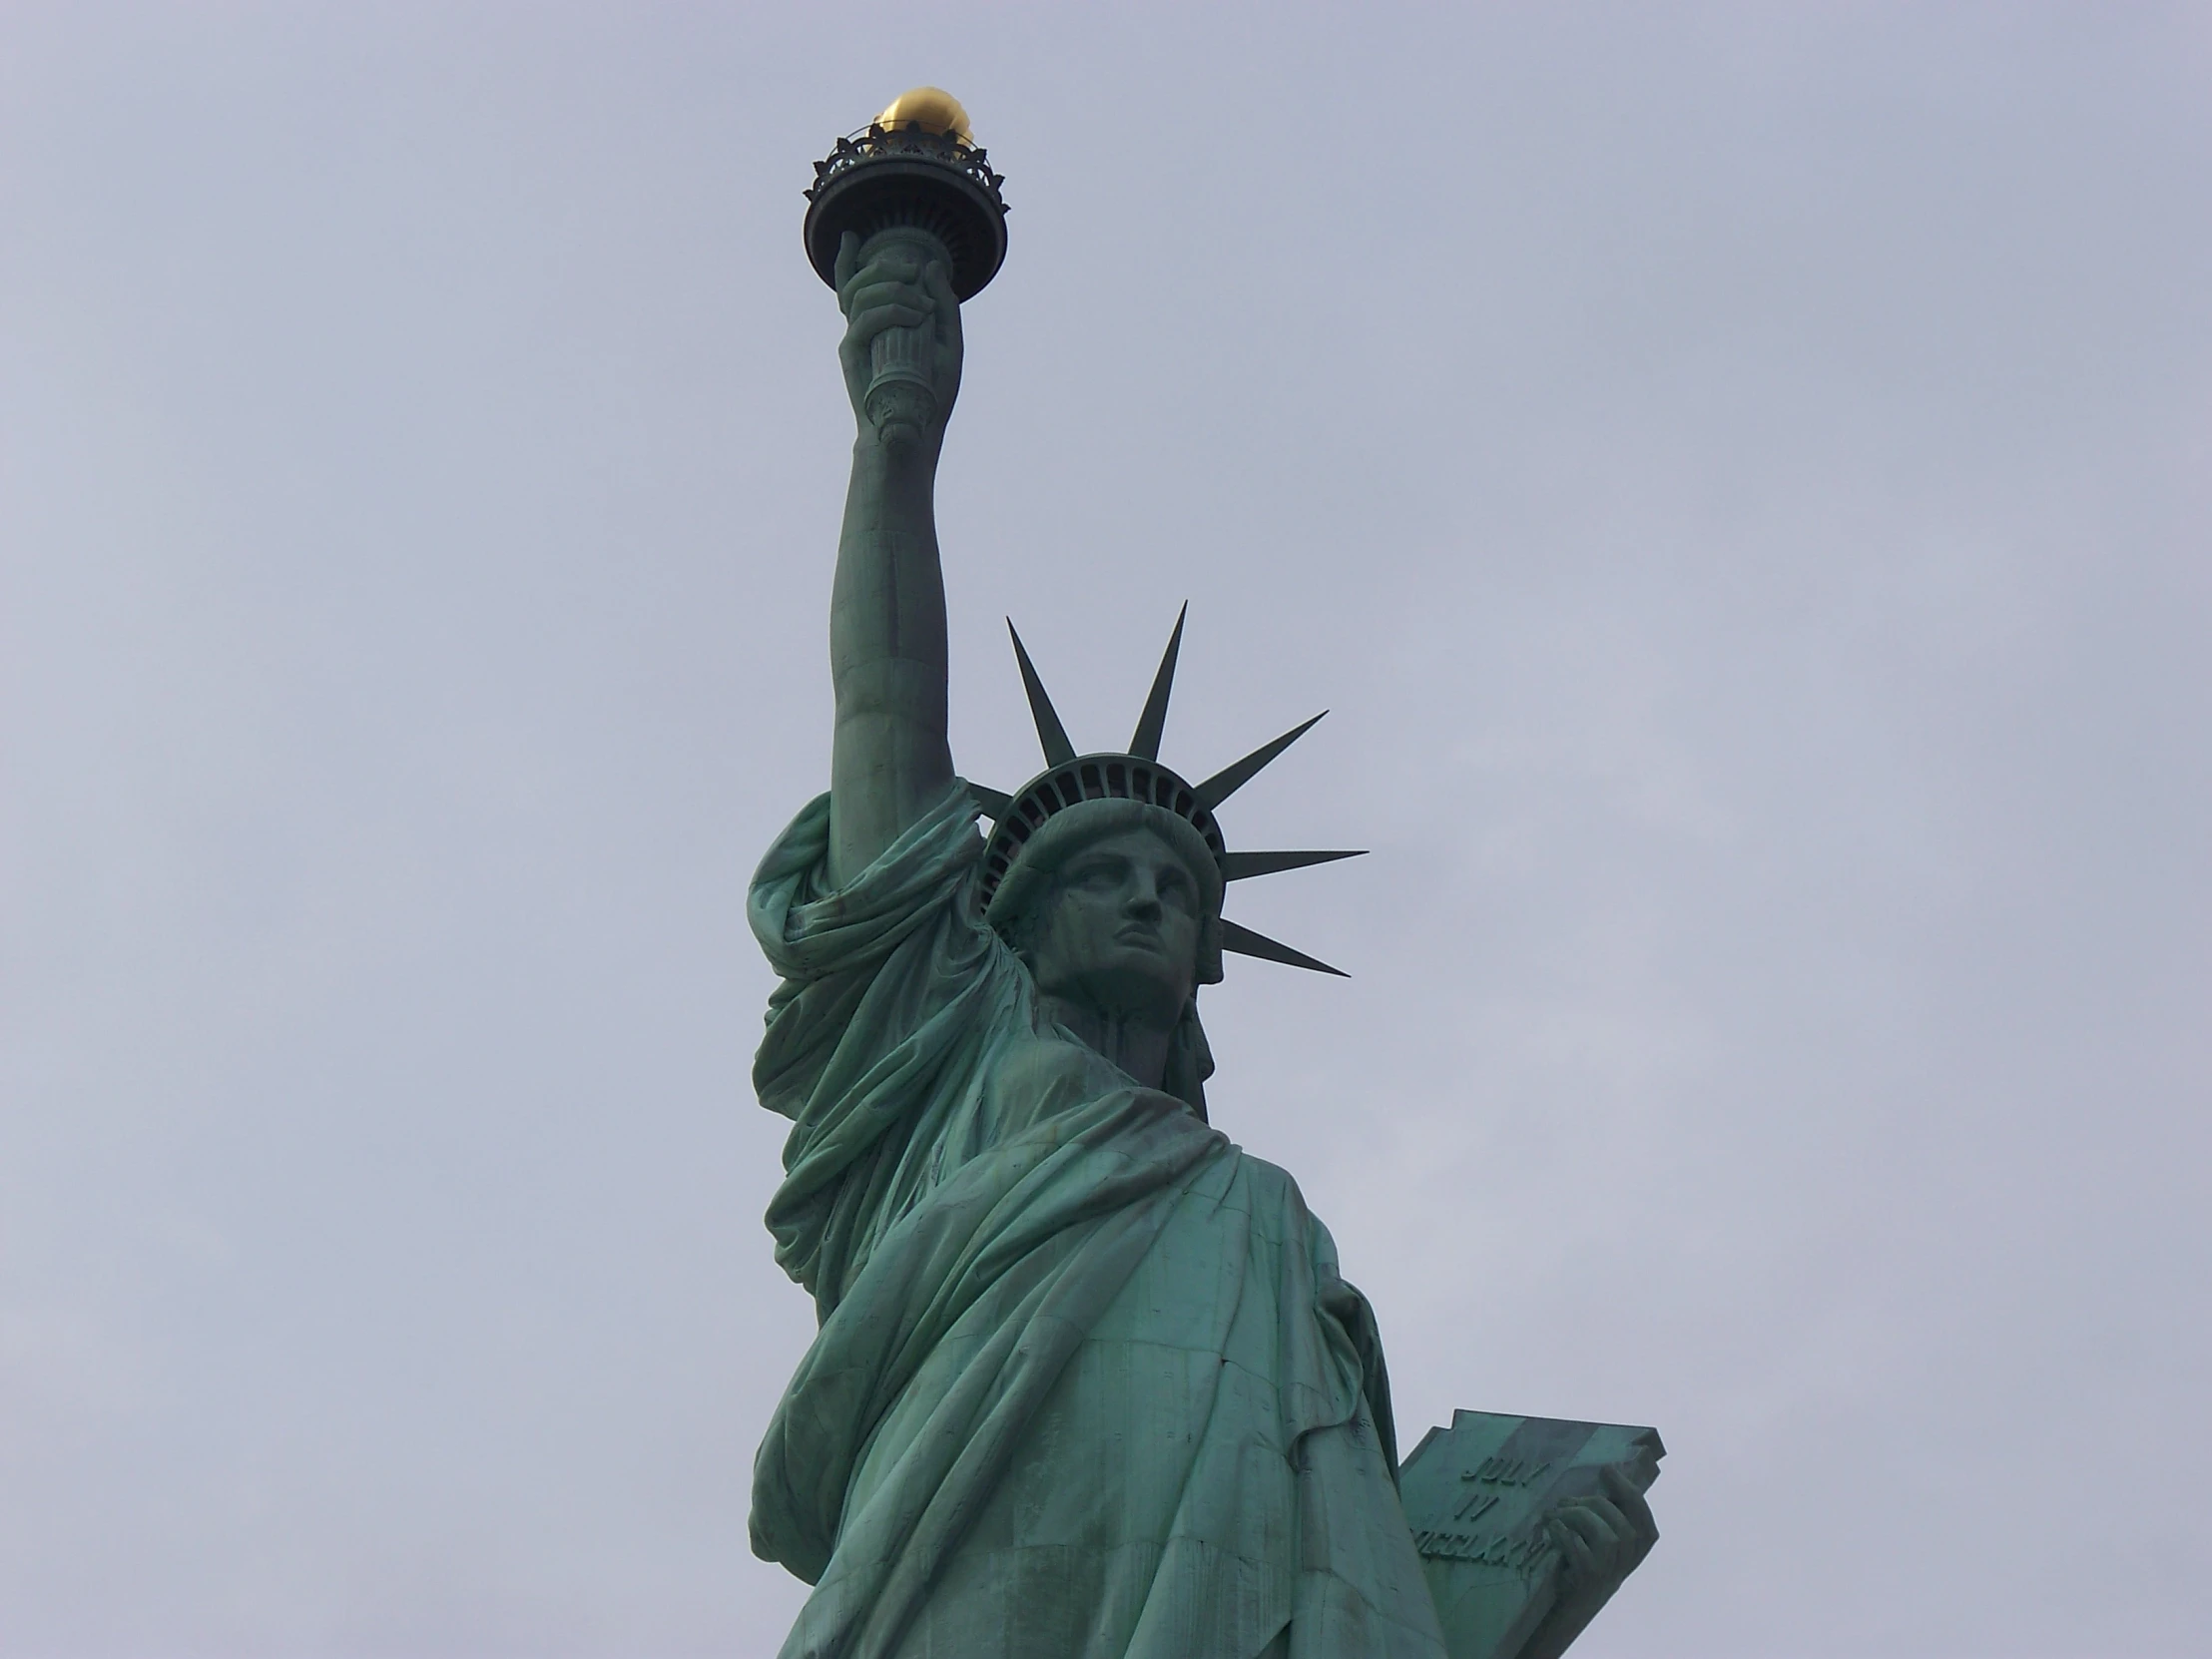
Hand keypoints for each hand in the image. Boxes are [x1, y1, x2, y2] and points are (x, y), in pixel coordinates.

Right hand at [834, 229, 962, 450]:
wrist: (917, 429)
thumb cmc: (932, 390)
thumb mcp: (948, 342)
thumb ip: (943, 305)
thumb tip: (932, 266)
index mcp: (879, 322)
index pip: (855, 284)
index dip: (846, 259)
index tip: (852, 236)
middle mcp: (862, 327)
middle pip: (858, 281)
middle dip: (885, 267)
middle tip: (913, 270)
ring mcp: (855, 339)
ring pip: (858, 295)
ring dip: (892, 290)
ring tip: (921, 305)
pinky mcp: (852, 354)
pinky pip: (863, 321)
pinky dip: (890, 311)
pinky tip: (914, 316)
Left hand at [1540, 1466, 1658, 1623]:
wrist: (1570, 1604)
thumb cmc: (1586, 1563)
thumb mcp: (1603, 1539)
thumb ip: (1608, 1513)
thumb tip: (1608, 1471)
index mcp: (1637, 1547)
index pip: (1641, 1514)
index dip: (1626, 1488)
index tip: (1607, 1469)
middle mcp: (1629, 1560)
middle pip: (1621, 1521)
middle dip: (1590, 1503)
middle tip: (1565, 1500)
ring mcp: (1611, 1572)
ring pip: (1603, 1534)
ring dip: (1574, 1517)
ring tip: (1553, 1515)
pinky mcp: (1590, 1579)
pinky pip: (1579, 1548)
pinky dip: (1563, 1534)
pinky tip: (1552, 1529)